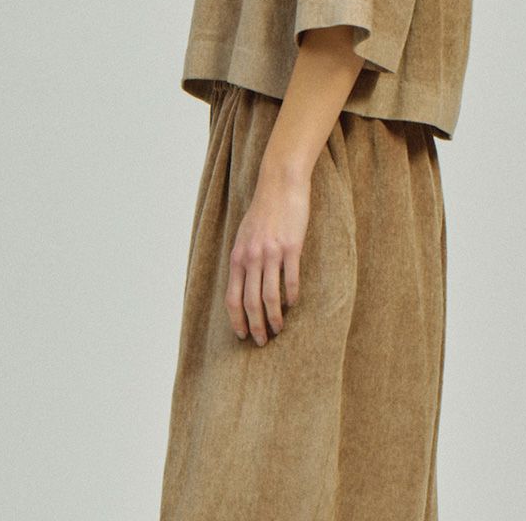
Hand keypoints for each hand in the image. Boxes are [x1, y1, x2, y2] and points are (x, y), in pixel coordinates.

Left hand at [225, 169, 309, 345]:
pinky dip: (291, 296)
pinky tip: (293, 304)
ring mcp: (271, 253)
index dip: (236, 319)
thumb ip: (243, 258)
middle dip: (255, 326)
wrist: (280, 184)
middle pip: (250, 303)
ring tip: (278, 328)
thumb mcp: (244, 235)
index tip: (242, 334)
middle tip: (262, 341)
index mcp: (238, 256)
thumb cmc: (263, 210)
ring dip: (274, 318)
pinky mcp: (291, 248)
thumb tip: (244, 284)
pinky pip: (290, 280)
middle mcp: (251, 257)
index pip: (232, 297)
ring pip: (270, 297)